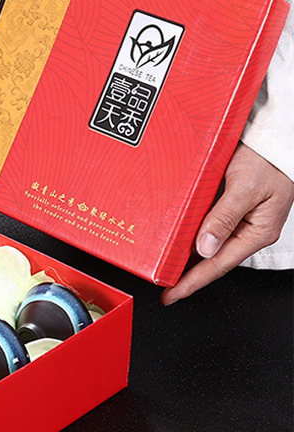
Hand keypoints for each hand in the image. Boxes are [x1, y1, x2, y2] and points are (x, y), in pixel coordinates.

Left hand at [161, 143, 293, 304]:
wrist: (272, 137)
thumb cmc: (267, 160)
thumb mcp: (246, 188)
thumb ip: (224, 217)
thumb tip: (205, 247)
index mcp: (256, 233)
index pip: (219, 265)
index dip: (193, 282)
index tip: (172, 294)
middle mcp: (246, 230)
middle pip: (211, 259)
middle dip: (185, 272)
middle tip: (159, 280)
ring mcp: (237, 220)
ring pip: (206, 243)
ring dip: (184, 253)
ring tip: (161, 264)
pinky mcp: (228, 208)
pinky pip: (205, 225)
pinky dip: (188, 232)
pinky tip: (172, 236)